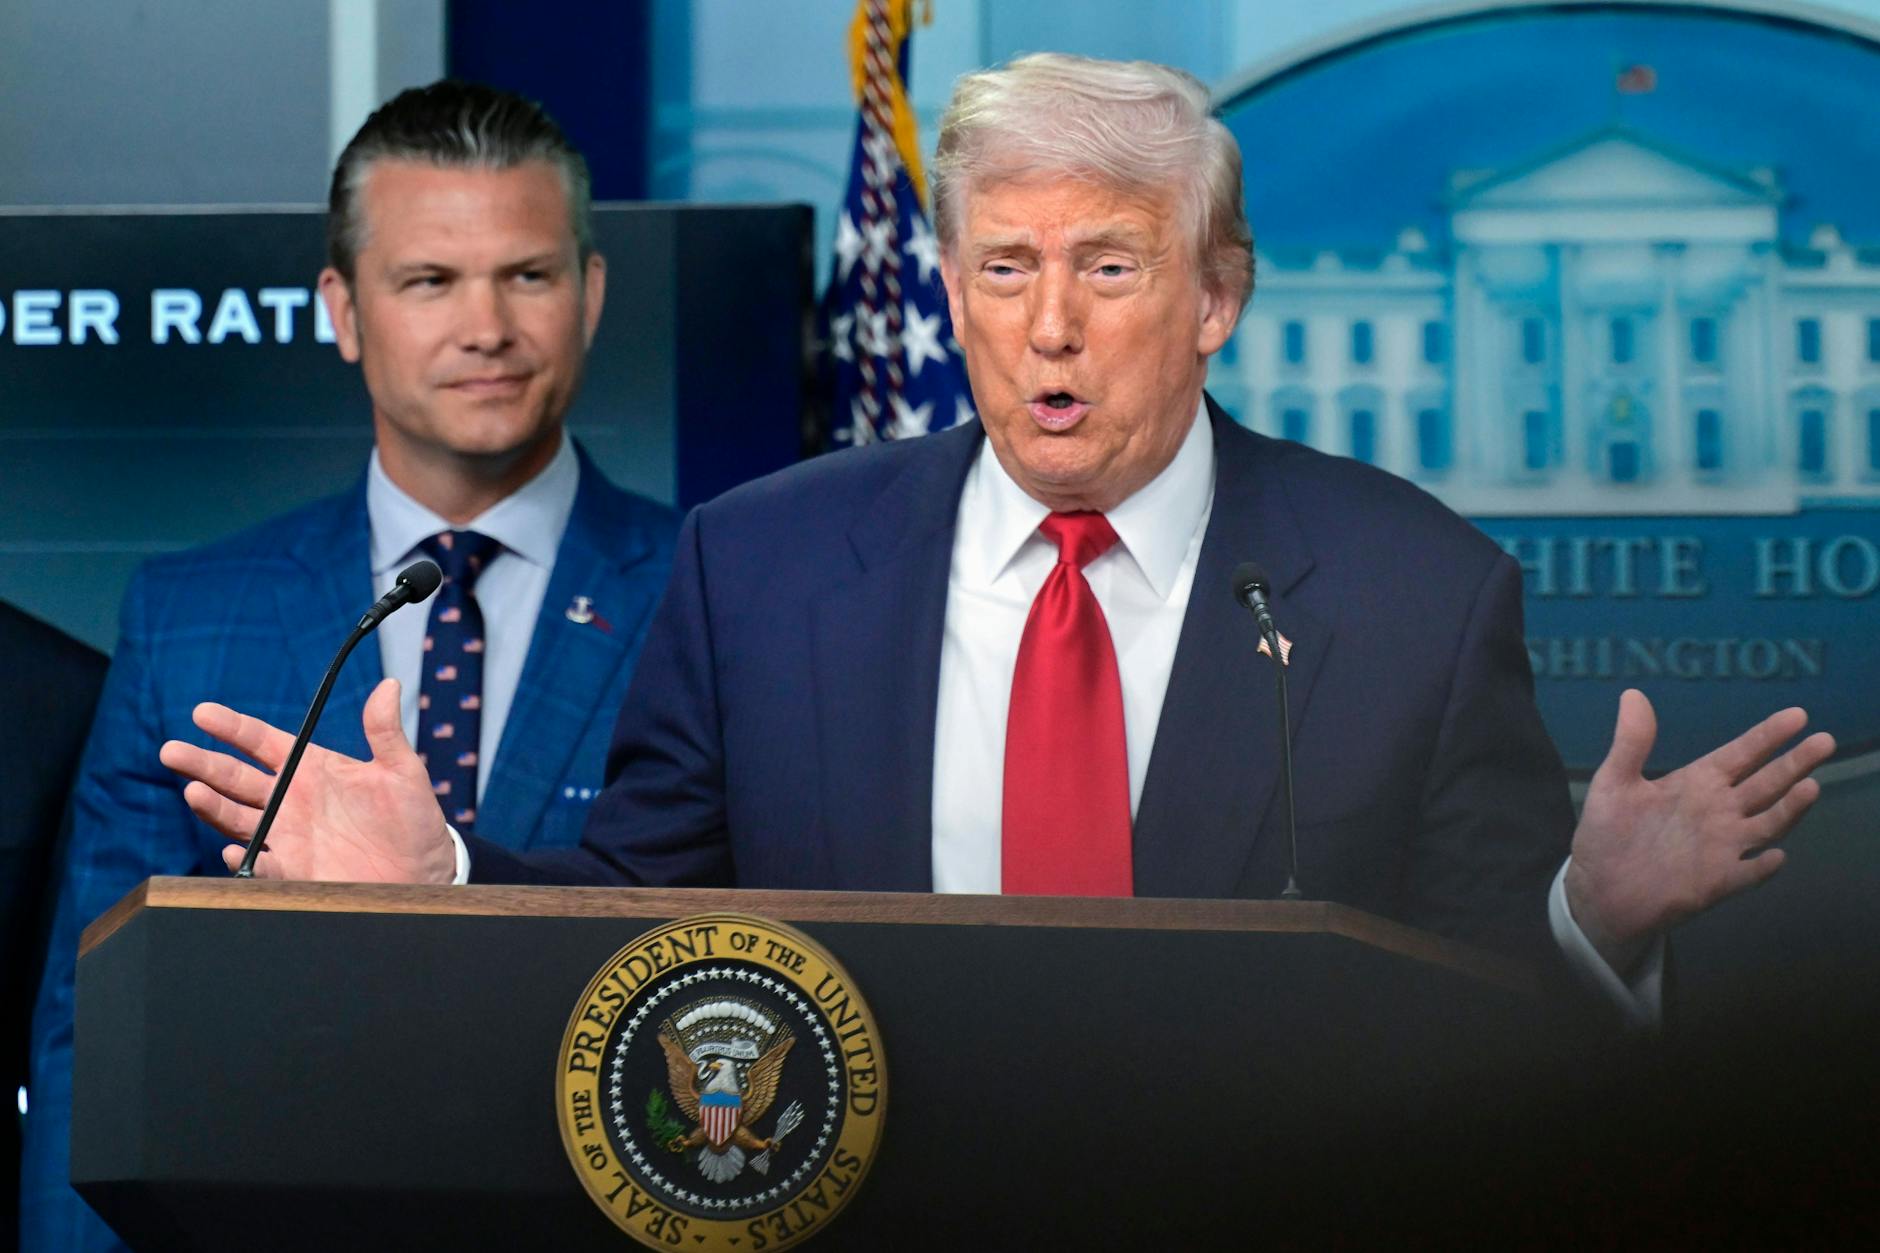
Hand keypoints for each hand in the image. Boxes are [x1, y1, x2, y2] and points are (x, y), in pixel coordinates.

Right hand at [159, 677, 456, 883]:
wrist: (424, 871)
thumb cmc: (413, 819)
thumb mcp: (403, 772)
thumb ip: (386, 732)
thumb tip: (390, 685)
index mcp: (311, 768)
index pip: (262, 742)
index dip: (232, 728)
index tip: (202, 713)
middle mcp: (290, 800)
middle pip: (234, 778)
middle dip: (202, 764)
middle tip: (171, 750)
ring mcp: (287, 836)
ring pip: (236, 817)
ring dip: (213, 806)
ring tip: (193, 791)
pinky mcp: (294, 871)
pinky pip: (260, 865)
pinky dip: (244, 858)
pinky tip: (233, 850)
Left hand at [1566, 689, 1834, 971]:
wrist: (1599, 889)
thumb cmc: (1608, 833)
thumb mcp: (1614, 783)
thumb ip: (1631, 742)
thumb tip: (1632, 693)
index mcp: (1697, 782)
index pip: (1742, 754)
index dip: (1768, 735)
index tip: (1798, 715)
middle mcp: (1719, 811)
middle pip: (1766, 783)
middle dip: (1794, 762)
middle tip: (1825, 740)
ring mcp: (1723, 846)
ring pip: (1768, 823)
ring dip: (1790, 808)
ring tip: (1810, 786)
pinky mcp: (1717, 881)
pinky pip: (1747, 874)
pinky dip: (1762, 866)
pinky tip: (1775, 856)